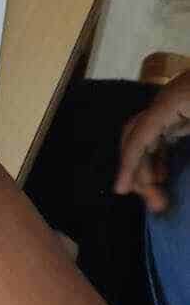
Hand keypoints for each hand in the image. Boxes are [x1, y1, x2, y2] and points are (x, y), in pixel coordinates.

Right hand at [114, 71, 189, 212]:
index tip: (120, 190)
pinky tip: (164, 173)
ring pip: (149, 134)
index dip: (129, 164)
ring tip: (158, 195)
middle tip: (153, 203)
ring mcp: (178, 103)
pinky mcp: (186, 107)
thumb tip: (172, 180)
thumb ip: (188, 143)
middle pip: (137, 132)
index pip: (140, 135)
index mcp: (173, 102)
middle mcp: (169, 101)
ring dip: (148, 164)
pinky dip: (159, 155)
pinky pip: (164, 133)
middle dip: (138, 168)